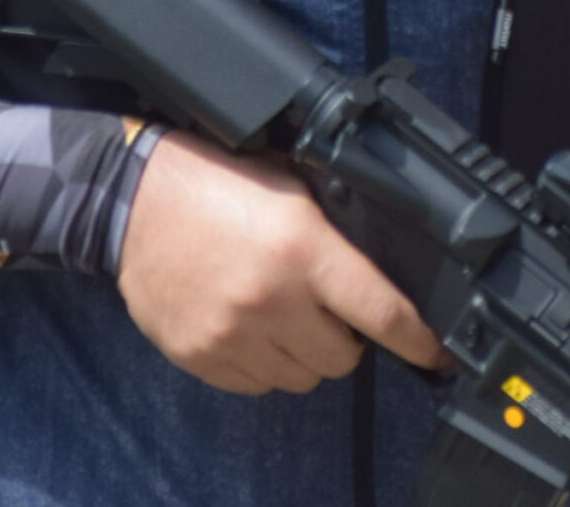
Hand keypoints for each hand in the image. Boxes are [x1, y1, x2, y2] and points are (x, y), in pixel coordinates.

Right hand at [114, 130, 446, 394]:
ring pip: (301, 378)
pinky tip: (250, 328)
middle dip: (346, 339)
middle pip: (342, 358)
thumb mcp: (291, 189)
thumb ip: (335, 234)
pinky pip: (257, 385)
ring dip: (304, 355)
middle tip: (326, 310)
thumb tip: (381, 272)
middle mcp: (272, 299)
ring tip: (283, 316)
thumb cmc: (217, 184)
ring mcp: (233, 334)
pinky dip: (264, 364)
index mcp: (303, 250)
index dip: (418, 340)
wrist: (134, 199)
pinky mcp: (201, 355)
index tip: (435, 352)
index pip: (382, 312)